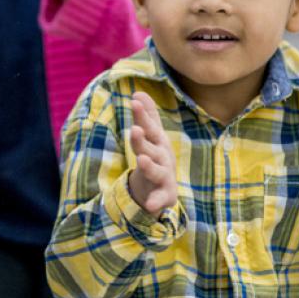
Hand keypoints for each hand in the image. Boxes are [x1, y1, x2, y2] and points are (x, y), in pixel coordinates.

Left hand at [126, 92, 177, 216]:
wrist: (162, 187)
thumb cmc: (154, 156)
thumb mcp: (150, 136)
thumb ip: (146, 116)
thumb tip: (138, 92)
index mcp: (157, 142)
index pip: (148, 126)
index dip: (142, 114)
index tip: (134, 100)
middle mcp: (162, 157)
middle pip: (150, 147)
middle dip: (143, 139)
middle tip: (135, 129)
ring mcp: (164, 175)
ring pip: (155, 171)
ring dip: (149, 165)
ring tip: (141, 160)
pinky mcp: (164, 195)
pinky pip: (159, 199)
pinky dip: (155, 202)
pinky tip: (150, 205)